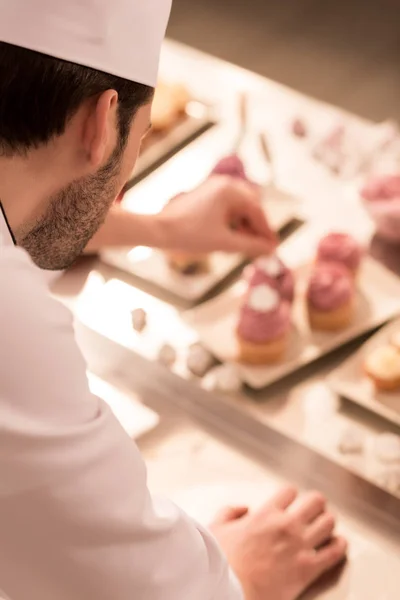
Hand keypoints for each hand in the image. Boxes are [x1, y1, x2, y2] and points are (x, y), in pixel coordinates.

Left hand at [158, 176, 276, 255]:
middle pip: (250, 208)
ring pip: (239, 208)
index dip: (266, 232)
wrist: (158, 230)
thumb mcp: (223, 242)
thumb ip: (250, 245)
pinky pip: (227, 208)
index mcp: (230, 191)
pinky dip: (233, 222)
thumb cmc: (189, 235)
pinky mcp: (206, 196)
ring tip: (245, 246)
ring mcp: (214, 189)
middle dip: (256, 229)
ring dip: (244, 226)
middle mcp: (224, 184)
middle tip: (261, 248)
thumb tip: (270, 250)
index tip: (273, 248)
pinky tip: (231, 238)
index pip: (257, 211)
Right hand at [209, 487, 346, 599]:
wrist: (228, 591)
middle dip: (316, 504)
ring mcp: (299, 546)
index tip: (290, 501)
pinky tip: (339, 544)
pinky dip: (339, 545)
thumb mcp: (217, 528)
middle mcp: (286, 525)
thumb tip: (243, 509)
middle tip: (315, 509)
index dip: (291, 495)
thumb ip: (230, 512)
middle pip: (315, 502)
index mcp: (265, 513)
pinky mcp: (308, 569)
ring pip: (329, 522)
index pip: (289, 491)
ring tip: (327, 524)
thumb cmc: (221, 562)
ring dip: (328, 521)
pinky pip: (334, 552)